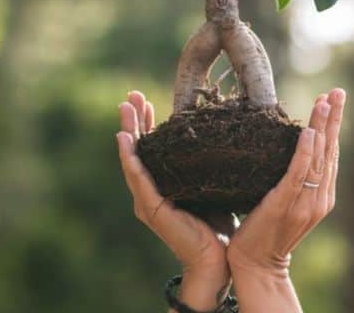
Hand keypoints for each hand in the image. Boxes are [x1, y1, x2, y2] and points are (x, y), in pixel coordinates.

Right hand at [116, 91, 231, 309]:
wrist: (218, 258)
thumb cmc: (220, 223)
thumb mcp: (216, 184)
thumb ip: (212, 164)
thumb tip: (229, 134)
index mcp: (165, 184)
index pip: (154, 148)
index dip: (149, 123)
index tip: (147, 99)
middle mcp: (152, 190)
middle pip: (139, 149)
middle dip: (134, 121)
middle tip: (131, 95)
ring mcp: (148, 200)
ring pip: (133, 159)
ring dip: (128, 132)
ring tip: (125, 109)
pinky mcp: (152, 208)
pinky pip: (138, 179)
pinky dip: (130, 158)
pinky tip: (124, 140)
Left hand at [227, 89, 345, 311]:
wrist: (257, 265)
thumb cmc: (266, 231)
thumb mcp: (288, 202)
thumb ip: (296, 180)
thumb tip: (294, 148)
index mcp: (324, 196)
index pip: (332, 153)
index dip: (333, 125)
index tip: (333, 99)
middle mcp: (321, 198)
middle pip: (330, 150)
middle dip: (334, 118)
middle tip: (337, 91)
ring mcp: (306, 202)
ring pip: (318, 158)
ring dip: (322, 127)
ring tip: (324, 101)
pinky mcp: (286, 205)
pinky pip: (298, 174)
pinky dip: (305, 152)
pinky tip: (308, 133)